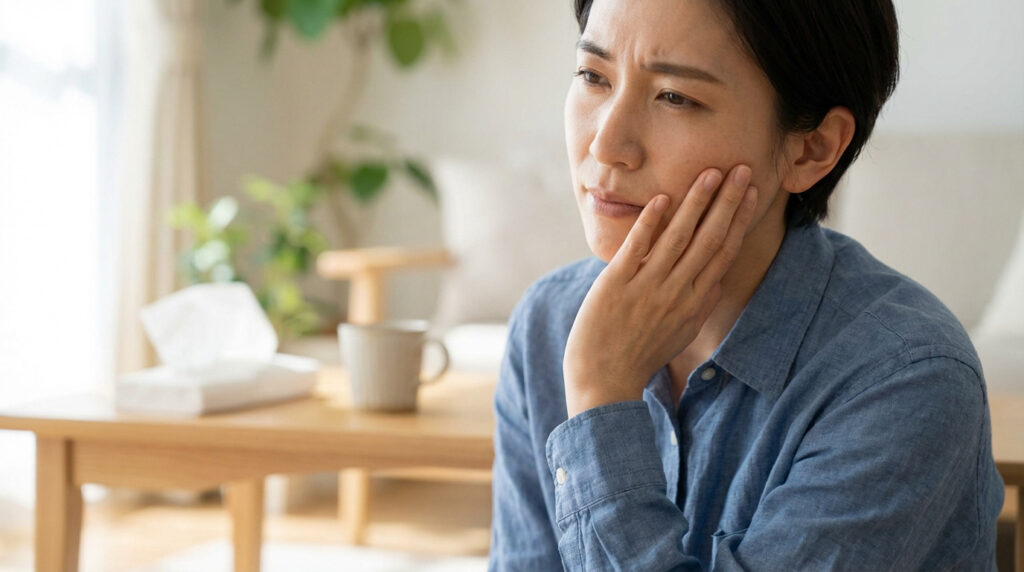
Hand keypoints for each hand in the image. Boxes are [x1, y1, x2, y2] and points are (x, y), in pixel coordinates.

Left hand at [563, 165, 758, 416]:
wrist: (605, 380)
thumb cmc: (640, 355)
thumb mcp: (681, 333)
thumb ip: (701, 304)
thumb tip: (720, 280)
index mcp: (694, 302)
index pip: (724, 252)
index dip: (739, 220)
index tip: (751, 192)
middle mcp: (677, 293)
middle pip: (709, 239)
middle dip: (727, 202)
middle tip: (741, 168)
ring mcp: (647, 288)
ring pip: (678, 238)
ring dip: (695, 203)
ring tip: (709, 173)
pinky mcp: (616, 285)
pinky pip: (638, 249)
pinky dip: (651, 224)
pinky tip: (662, 199)